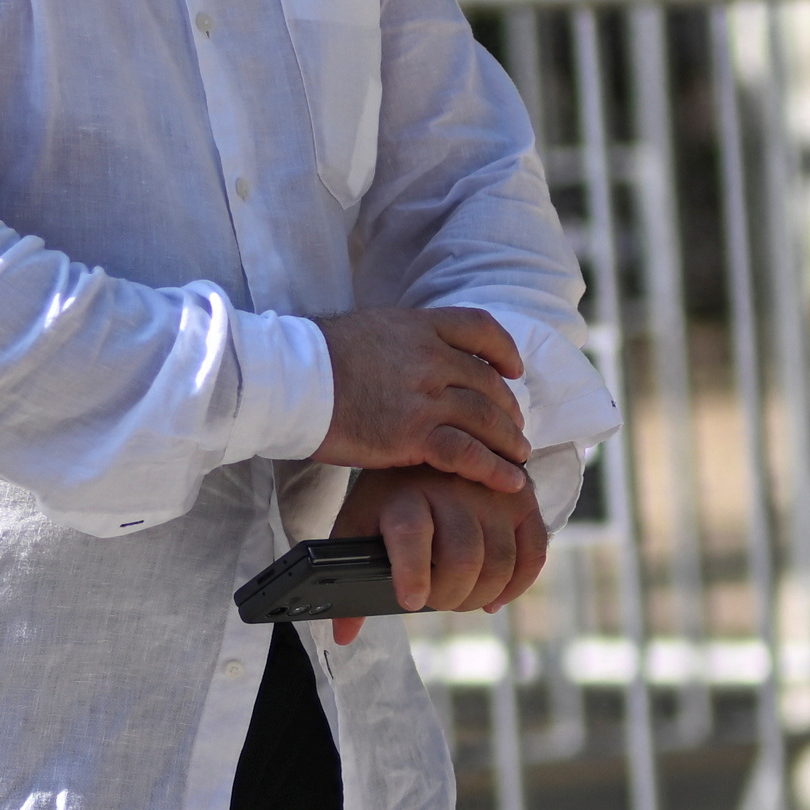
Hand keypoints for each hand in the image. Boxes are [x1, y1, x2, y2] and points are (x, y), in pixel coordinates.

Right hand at [313, 306, 528, 491]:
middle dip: (508, 409)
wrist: (290, 380)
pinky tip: (510, 482)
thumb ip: (398, 343)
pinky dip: (495, 469)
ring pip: (486, 419)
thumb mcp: (365, 332)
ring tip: (519, 457)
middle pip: (488, 382)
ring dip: (509, 441)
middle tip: (514, 428)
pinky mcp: (414, 435)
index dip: (503, 351)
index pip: (479, 328)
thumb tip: (403, 357)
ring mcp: (426, 396)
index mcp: (419, 327)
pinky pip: (469, 454)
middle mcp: (431, 358)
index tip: (513, 371)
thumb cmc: (314, 361)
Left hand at [333, 467, 546, 637]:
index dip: (412, 572)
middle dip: (450, 596)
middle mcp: (451, 488)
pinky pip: (534, 551)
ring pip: (500, 560)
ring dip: (482, 595)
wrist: (430, 444)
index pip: (411, 533)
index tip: (411, 601)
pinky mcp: (522, 499)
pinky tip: (494, 598)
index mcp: (404, 494)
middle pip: (463, 556)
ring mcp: (492, 492)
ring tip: (461, 598)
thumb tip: (343, 635)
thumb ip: (348, 577)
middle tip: (436, 602)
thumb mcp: (359, 525)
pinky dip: (518, 584)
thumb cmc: (389, 497)